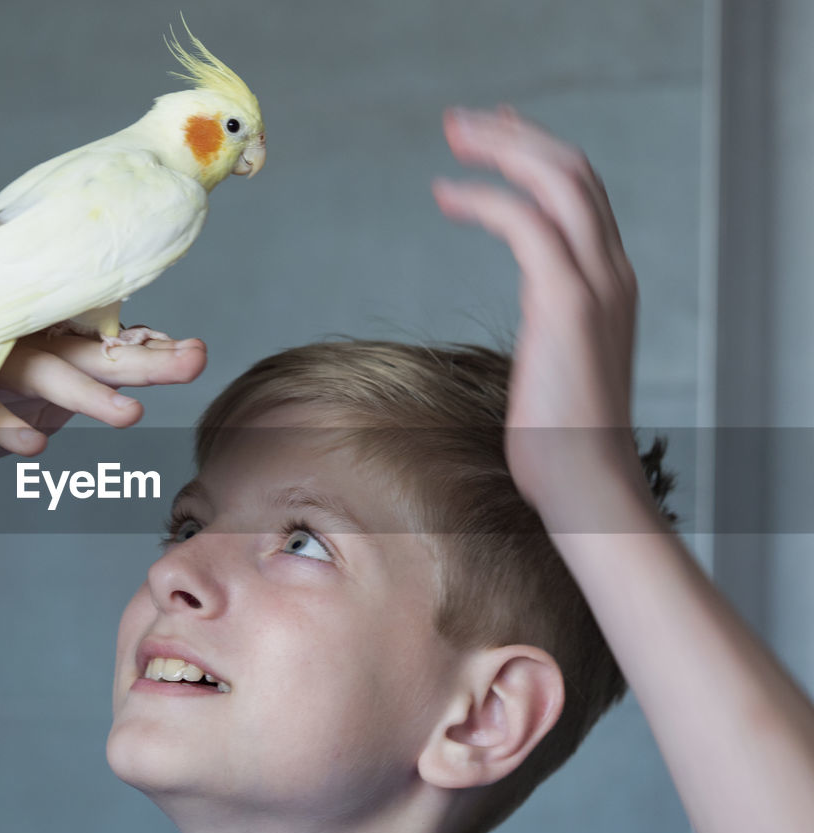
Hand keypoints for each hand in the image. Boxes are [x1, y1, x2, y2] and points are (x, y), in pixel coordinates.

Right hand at [0, 330, 206, 464]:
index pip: (99, 341)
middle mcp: (11, 342)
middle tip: (192, 362)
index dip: (145, 347)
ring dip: (85, 394)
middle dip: (140, 359)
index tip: (193, 352)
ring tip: (130, 417)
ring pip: (39, 371)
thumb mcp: (21, 408)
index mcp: (36, 345)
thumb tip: (128, 390)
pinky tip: (36, 447)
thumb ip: (66, 397)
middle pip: (85, 348)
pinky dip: (6, 425)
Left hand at [431, 106, 649, 522]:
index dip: (538, 155)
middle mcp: (611, 272)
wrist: (586, 485)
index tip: (497, 135)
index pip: (582, 193)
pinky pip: (525, 224)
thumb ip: (554, 328)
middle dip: (516, 135)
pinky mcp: (567, 304)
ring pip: (556, 182)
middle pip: (572, 170)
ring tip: (454, 136)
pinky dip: (485, 199)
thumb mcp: (559, 366)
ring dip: (502, 148)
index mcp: (610, 282)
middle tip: (463, 121)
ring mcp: (595, 285)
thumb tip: (534, 322)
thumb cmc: (560, 439)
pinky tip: (447, 196)